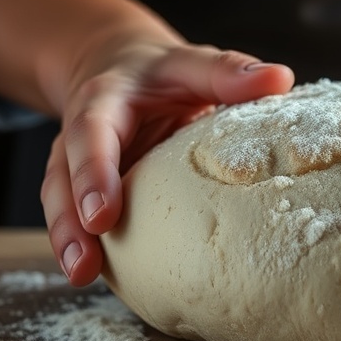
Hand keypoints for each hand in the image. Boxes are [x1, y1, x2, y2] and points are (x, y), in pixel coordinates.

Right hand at [41, 39, 293, 285]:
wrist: (125, 69)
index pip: (92, 134)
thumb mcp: (193, 64)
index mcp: (104, 100)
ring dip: (68, 242)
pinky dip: (85, 247)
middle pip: (62, 178)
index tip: (104, 213)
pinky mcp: (86, 190)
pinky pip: (77, 219)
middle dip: (70, 220)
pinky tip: (99, 276)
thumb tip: (280, 79)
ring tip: (83, 275)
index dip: (94, 173)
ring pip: (60, 204)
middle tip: (85, 262)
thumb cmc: (166, 74)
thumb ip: (230, 72)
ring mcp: (77, 166)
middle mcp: (79, 135)